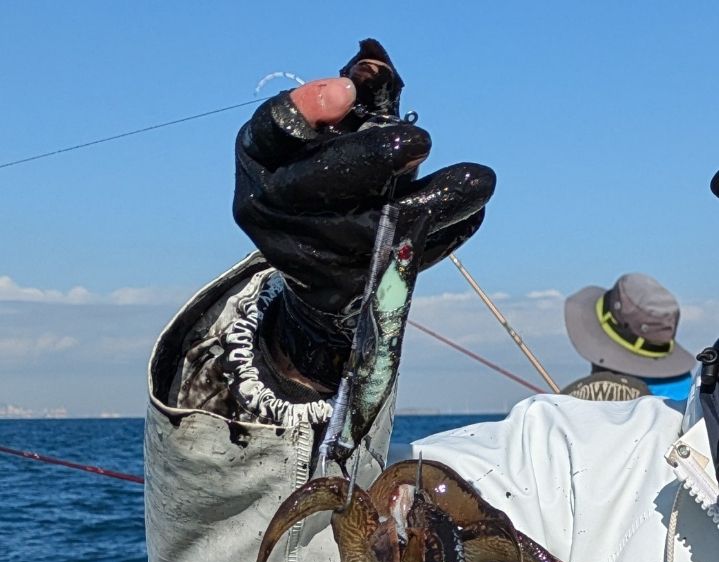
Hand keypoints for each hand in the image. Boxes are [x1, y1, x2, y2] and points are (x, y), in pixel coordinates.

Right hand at [233, 40, 495, 389]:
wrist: (313, 272)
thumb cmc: (319, 184)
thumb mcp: (319, 142)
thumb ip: (345, 104)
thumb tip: (368, 71)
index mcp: (261, 163)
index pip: (274, 129)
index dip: (307, 108)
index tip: (347, 93)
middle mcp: (274, 211)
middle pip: (318, 181)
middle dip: (371, 158)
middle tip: (421, 140)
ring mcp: (310, 257)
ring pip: (373, 227)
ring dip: (433, 201)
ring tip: (479, 181)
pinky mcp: (346, 290)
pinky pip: (400, 261)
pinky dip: (442, 235)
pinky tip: (471, 213)